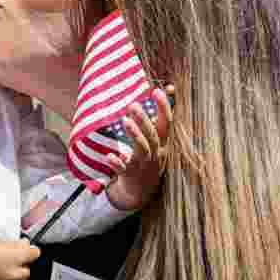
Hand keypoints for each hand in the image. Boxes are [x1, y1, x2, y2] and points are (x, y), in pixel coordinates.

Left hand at [105, 85, 173, 210]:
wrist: (142, 191)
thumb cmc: (150, 157)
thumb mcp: (159, 139)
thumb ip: (160, 116)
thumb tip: (170, 88)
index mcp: (162, 143)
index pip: (167, 123)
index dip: (163, 108)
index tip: (156, 91)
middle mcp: (155, 152)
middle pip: (153, 135)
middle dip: (144, 120)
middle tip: (132, 105)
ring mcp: (143, 164)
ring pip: (142, 149)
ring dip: (135, 135)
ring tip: (125, 121)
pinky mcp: (130, 174)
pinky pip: (124, 168)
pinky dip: (117, 162)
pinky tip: (109, 155)